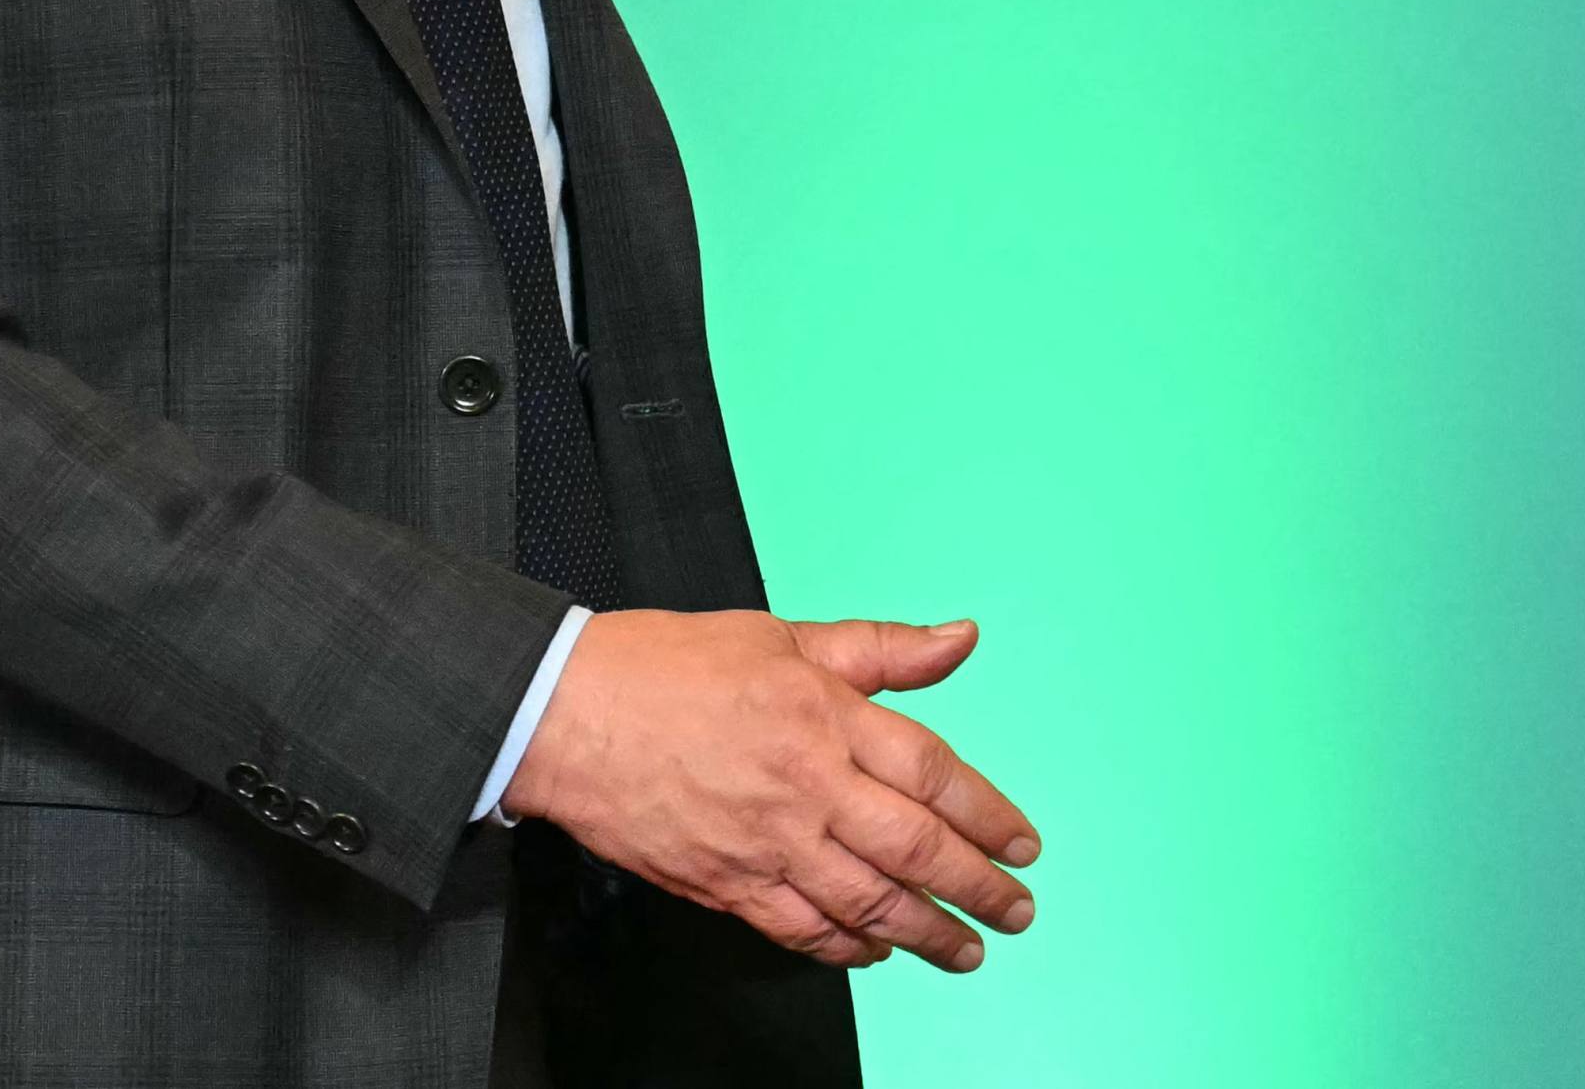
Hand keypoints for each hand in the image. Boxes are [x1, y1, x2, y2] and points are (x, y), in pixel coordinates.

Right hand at [498, 610, 1040, 972]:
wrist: (563, 712)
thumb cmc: (660, 667)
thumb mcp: (779, 635)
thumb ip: (877, 647)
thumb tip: (958, 638)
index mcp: (824, 715)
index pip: (935, 773)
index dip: (989, 815)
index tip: (1021, 843)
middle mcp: (807, 784)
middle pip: (917, 848)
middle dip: (978, 888)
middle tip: (1014, 910)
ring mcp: (768, 841)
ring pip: (870, 903)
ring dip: (928, 933)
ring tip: (964, 949)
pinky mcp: (726, 882)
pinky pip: (803, 930)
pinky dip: (847, 948)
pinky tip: (873, 951)